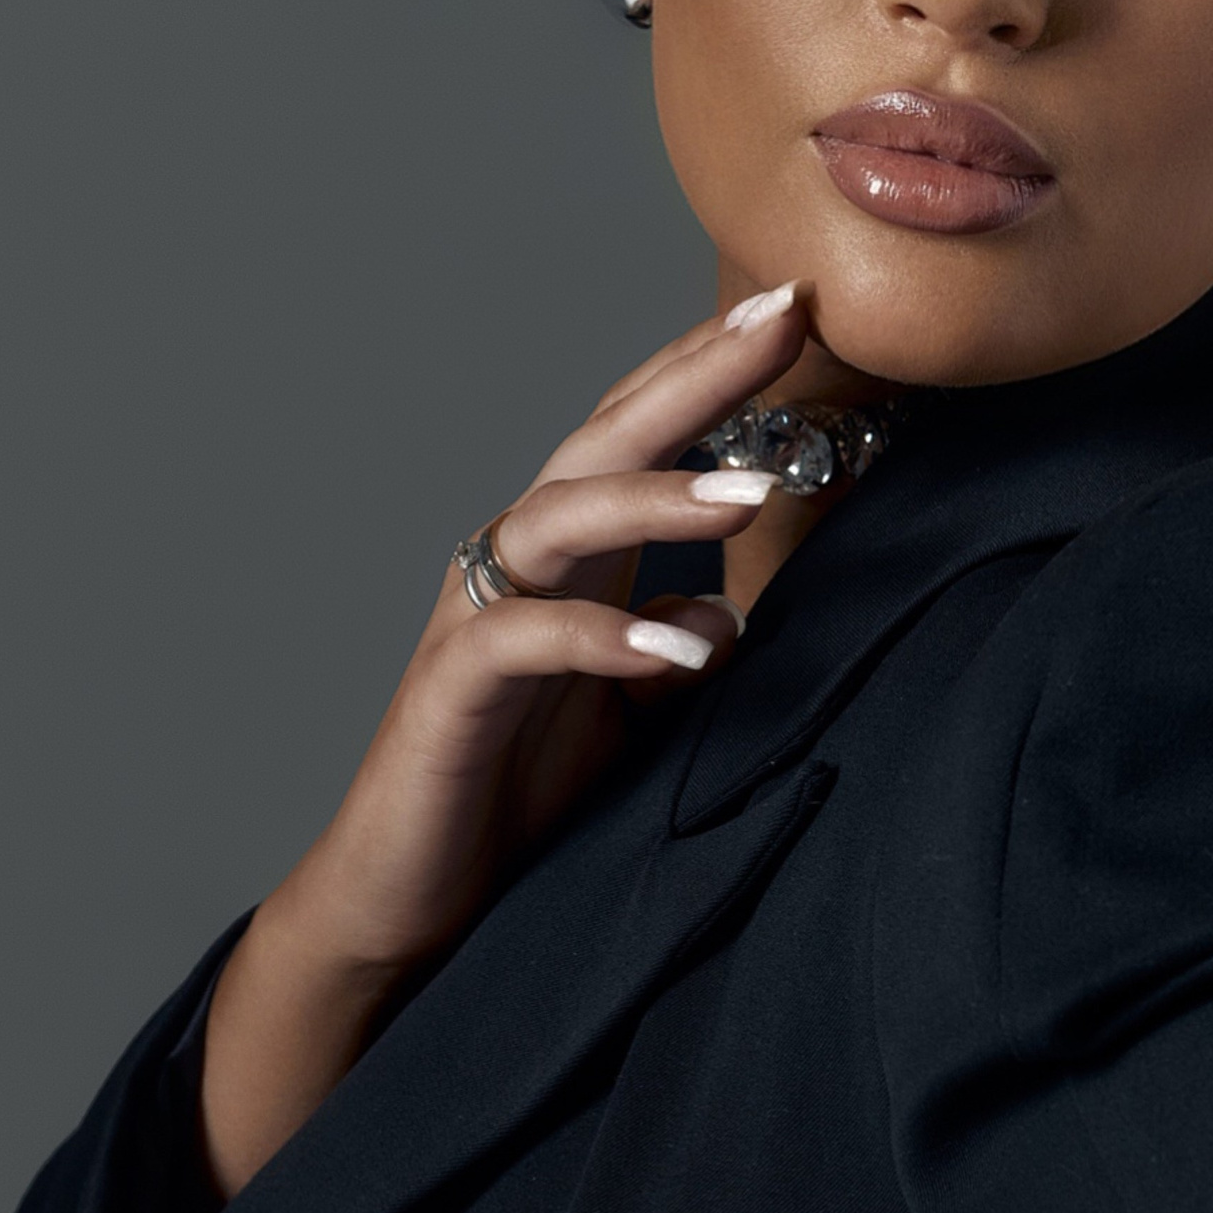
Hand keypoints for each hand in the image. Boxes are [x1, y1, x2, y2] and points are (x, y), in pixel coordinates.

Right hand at [199, 283, 807, 1193]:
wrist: (413, 905)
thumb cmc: (520, 798)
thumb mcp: (634, 719)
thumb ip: (682, 658)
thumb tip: (740, 617)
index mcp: (573, 557)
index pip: (647, 436)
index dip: (715, 369)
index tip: (799, 308)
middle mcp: (519, 565)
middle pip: (606, 440)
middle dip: (696, 377)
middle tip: (784, 323)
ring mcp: (477, 620)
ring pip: (560, 518)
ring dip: (659, 499)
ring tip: (754, 494)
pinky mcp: (448, 692)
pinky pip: (523, 640)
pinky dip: (601, 636)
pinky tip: (676, 647)